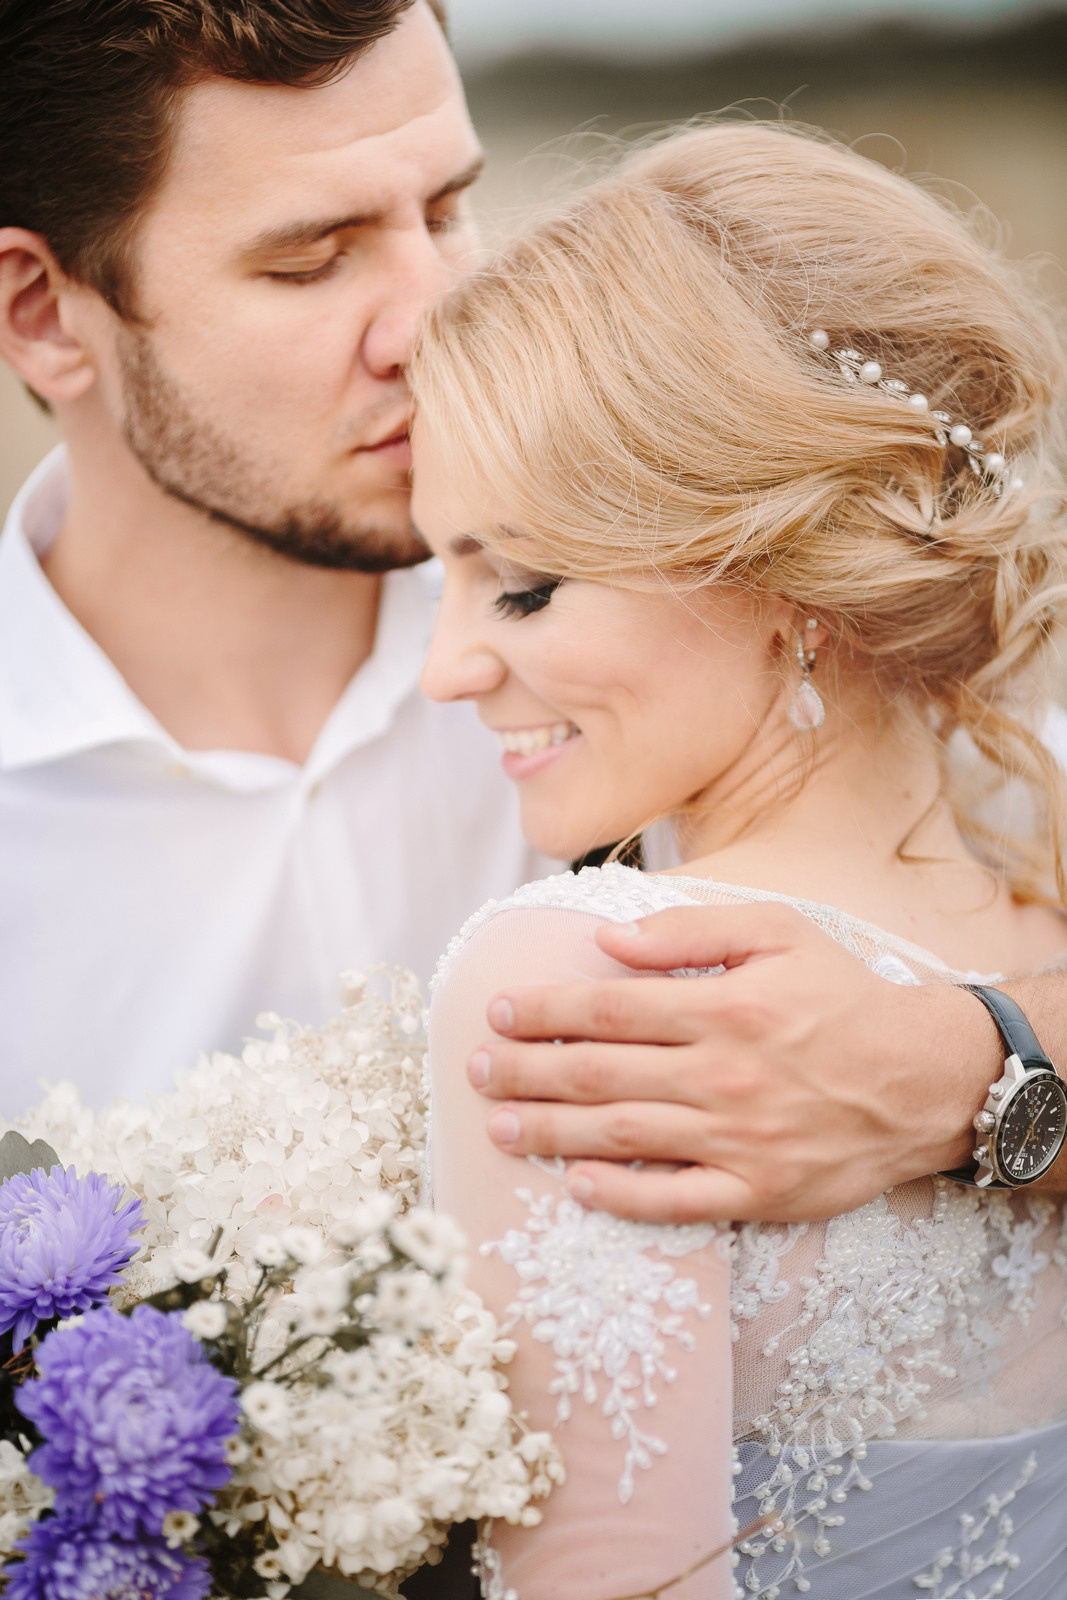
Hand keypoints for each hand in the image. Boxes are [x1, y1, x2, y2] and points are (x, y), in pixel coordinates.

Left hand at [467, 902, 1001, 1223]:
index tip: (498, 1011)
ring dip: (551, 1133)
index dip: (544, 1011)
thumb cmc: (843, 996)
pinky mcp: (760, 1192)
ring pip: (624, 1137)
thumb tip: (609, 941)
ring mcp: (739, 1139)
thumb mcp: (779, 931)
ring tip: (498, 1126)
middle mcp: (723, 1075)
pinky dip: (623, 1197)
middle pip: (600, 1074)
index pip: (608, 1009)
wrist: (923, 1078)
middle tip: (474, 1071)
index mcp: (723, 1007)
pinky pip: (677, 1200)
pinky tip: (575, 1187)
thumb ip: (691, 929)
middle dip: (526, 1071)